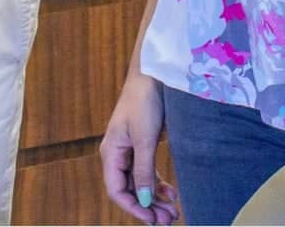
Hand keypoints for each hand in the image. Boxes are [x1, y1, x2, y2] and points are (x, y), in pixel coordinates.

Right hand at [100, 72, 178, 224]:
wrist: (153, 73)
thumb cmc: (144, 101)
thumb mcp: (144, 138)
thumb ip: (144, 170)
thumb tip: (144, 201)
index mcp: (111, 152)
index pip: (116, 190)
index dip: (133, 208)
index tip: (152, 219)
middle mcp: (118, 154)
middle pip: (130, 189)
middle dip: (148, 206)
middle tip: (169, 219)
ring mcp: (130, 149)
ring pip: (140, 183)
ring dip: (155, 198)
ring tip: (173, 211)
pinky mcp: (142, 144)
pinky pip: (148, 171)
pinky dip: (158, 183)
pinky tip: (171, 192)